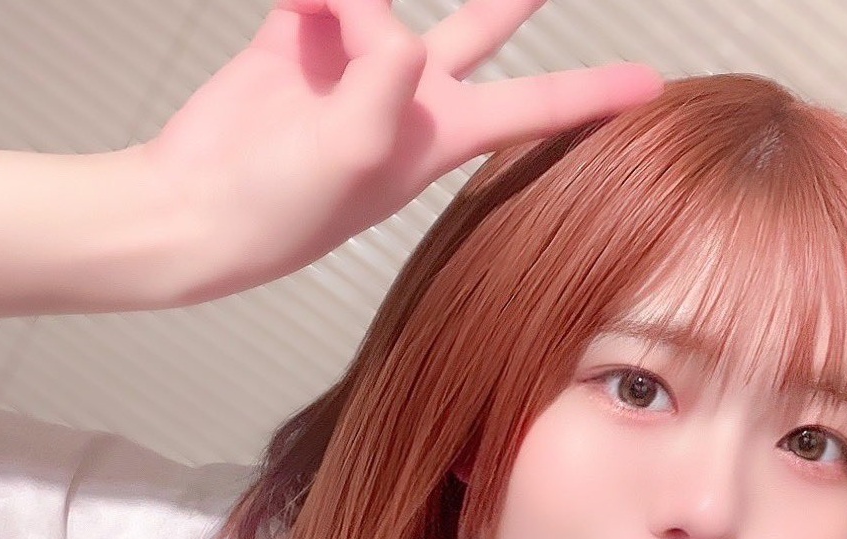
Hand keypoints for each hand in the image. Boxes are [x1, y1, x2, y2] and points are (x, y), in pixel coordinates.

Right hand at [144, 0, 661, 300]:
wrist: (196, 207)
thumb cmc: (280, 210)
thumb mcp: (354, 154)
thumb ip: (388, 77)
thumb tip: (386, 14)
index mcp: (438, 135)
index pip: (535, 107)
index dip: (592, 94)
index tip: (651, 85)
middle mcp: (407, 95)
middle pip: (484, 24)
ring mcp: (355, 64)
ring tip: (312, 15)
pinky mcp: (301, 38)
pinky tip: (290, 8)